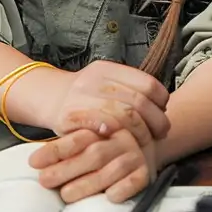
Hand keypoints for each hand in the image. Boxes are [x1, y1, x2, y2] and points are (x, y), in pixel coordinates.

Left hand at [28, 109, 158, 202]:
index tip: (34, 162)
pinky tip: (109, 197)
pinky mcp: (145, 174)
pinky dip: (123, 189)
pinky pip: (136, 181)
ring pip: (112, 170)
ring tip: (66, 195)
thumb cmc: (101, 149)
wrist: (142, 147)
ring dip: (88, 184)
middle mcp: (121, 140)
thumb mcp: (84, 140)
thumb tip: (35, 162)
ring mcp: (135, 156)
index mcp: (103, 128)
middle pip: (94, 154)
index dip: (56, 150)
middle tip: (44, 180)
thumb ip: (65, 147)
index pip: (79, 137)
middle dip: (66, 169)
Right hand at [35, 60, 169, 143]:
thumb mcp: (106, 84)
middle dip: (155, 121)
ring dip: (139, 132)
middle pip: (138, 101)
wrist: (48, 100)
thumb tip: (163, 109)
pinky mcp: (70, 116)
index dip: (161, 101)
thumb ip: (131, 90)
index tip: (163, 113)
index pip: (147, 84)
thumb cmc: (85, 98)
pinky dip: (114, 133)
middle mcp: (94, 80)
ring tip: (145, 142)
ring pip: (123, 115)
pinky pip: (100, 124)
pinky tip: (119, 139)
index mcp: (107, 69)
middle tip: (161, 133)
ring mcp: (80, 97)